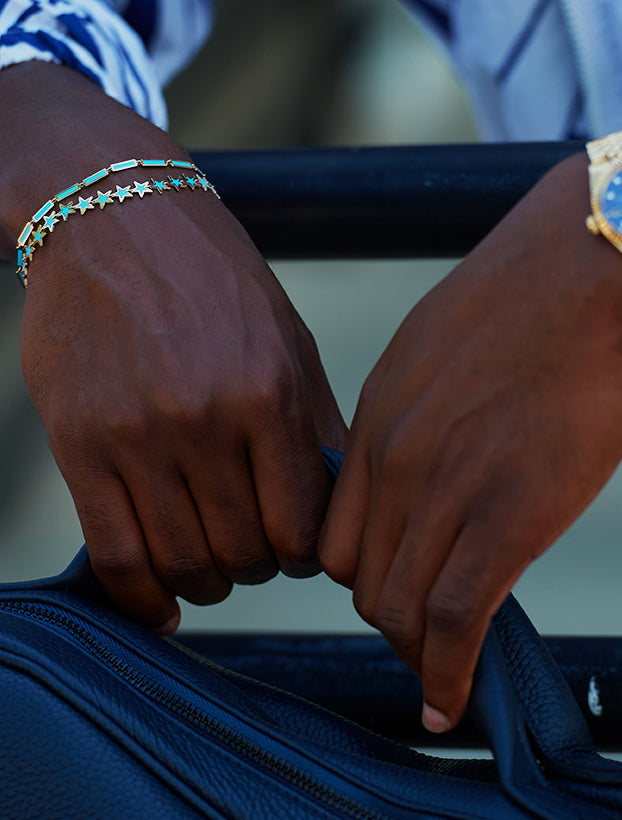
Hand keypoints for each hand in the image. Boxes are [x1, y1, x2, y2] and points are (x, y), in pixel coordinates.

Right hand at [2, 64, 345, 631]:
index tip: (295, 550)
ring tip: (207, 566)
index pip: (303, 528)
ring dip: (205, 584)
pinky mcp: (78, 445)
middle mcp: (206, 419)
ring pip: (184, 562)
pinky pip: (115, 555)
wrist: (110, 216)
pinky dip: (140, 598)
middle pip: (246, 554)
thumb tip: (344, 508)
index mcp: (269, 393)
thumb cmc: (211, 280)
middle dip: (256, 568)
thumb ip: (317, 425)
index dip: (306, 557)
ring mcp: (138, 435)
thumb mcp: (287, 337)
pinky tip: (159, 604)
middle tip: (250, 554)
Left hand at [319, 153, 621, 731]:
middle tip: (424, 642)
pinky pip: (455, 621)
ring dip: (418, 655)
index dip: (362, 578)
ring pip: (400, 609)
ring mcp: (444, 492)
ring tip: (442, 676)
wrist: (585, 270)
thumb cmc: (525, 305)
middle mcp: (394, 463)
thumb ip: (417, 420)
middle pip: (360, 581)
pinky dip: (447, 675)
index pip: (336, 536)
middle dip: (389, 620)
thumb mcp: (435, 355)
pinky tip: (451, 705)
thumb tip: (431, 468)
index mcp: (375, 424)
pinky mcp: (505, 519)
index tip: (393, 596)